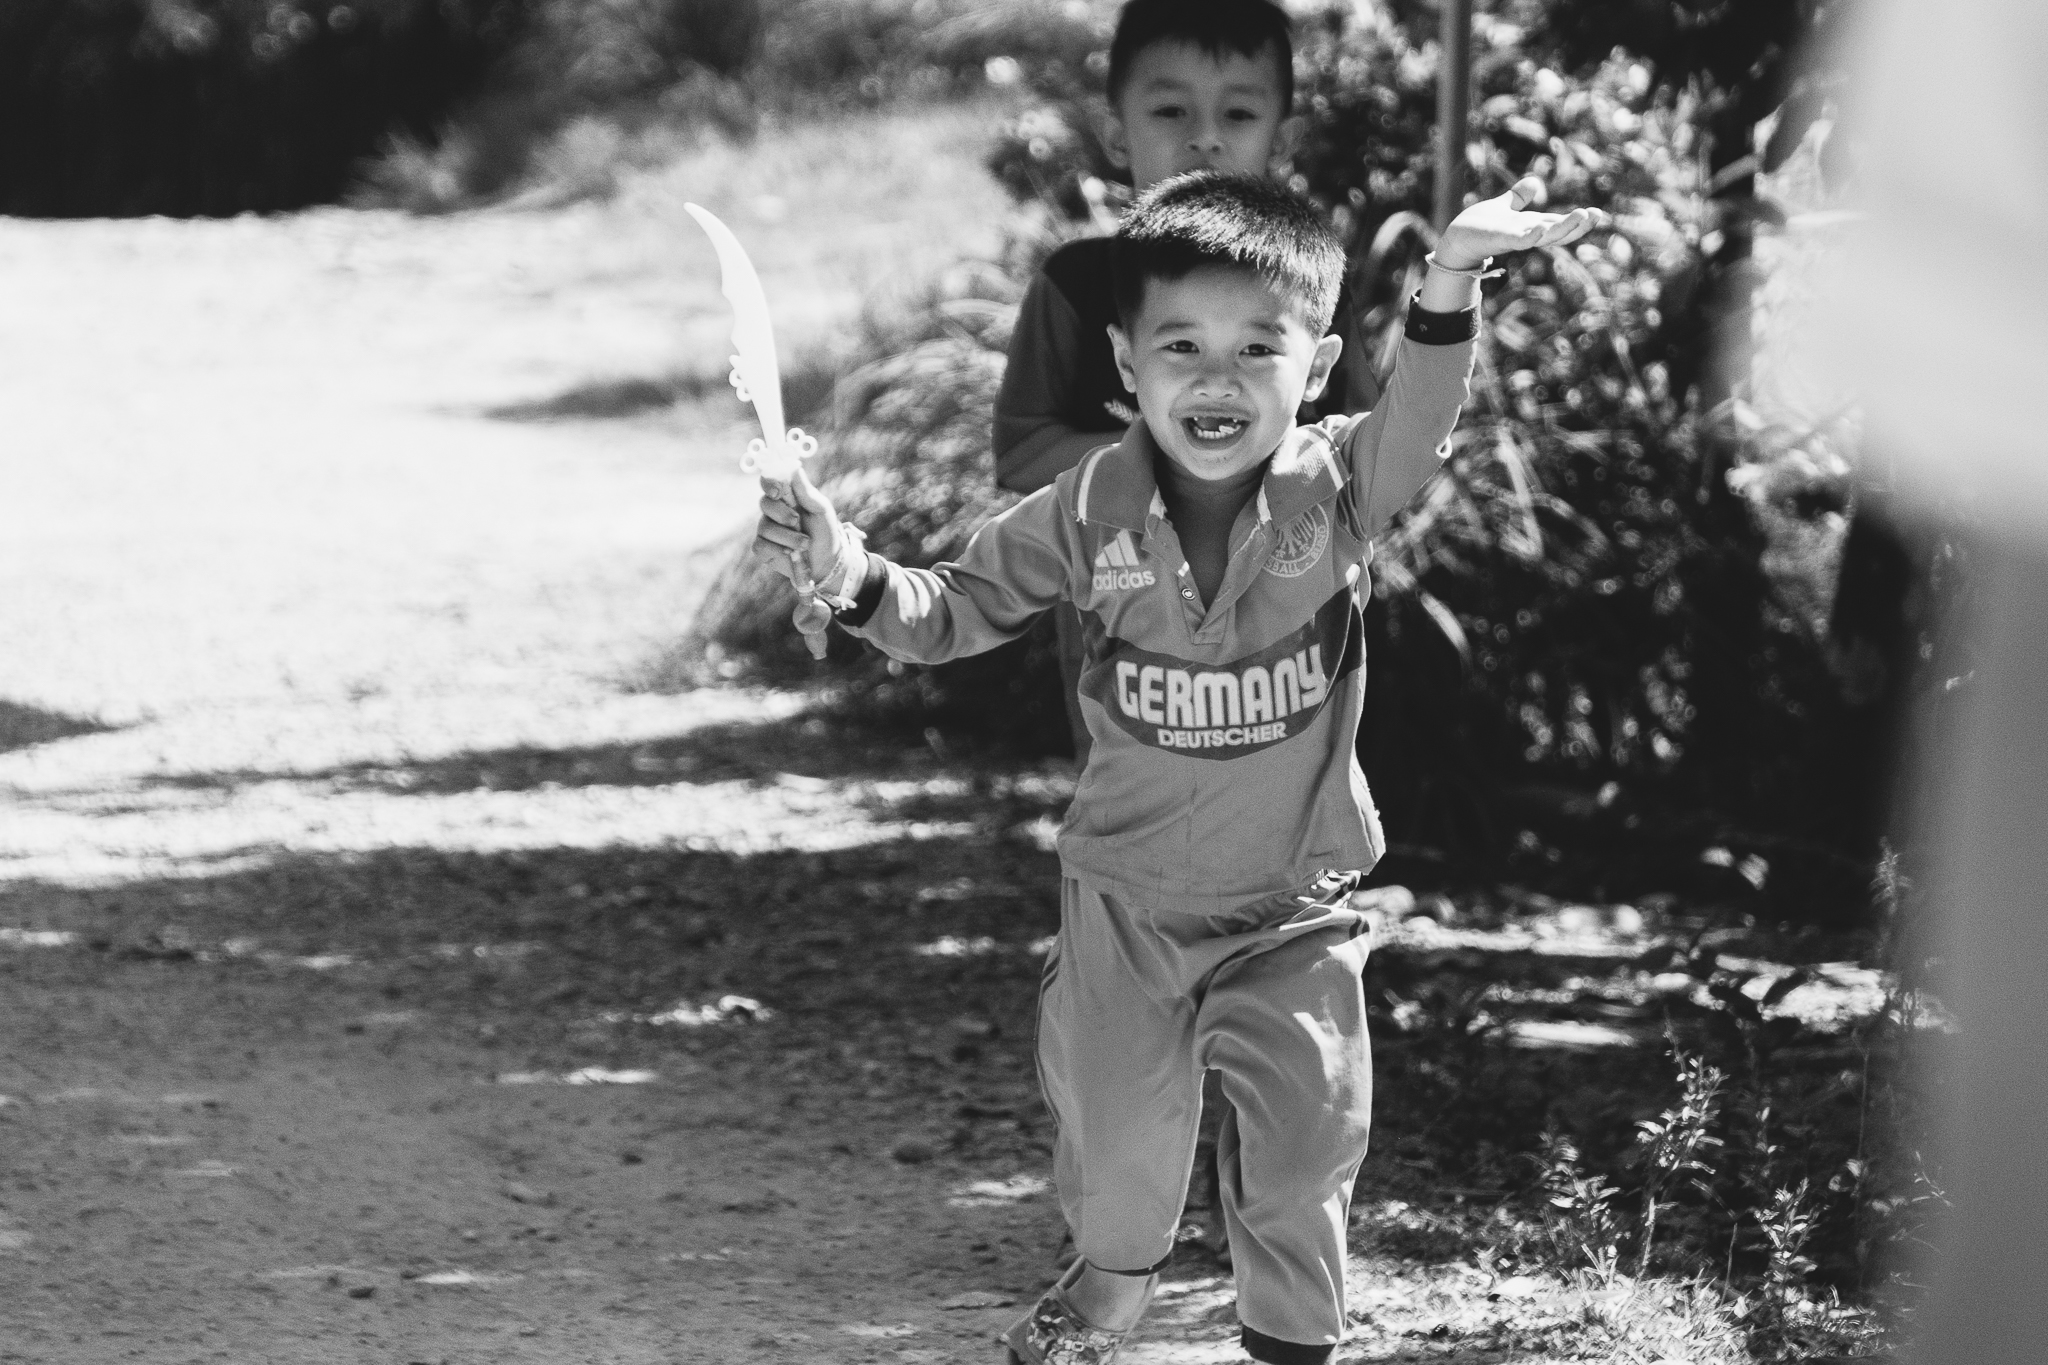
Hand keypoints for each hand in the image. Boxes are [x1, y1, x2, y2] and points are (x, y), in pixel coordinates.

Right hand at [753, 462, 844, 588]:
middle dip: (782, 514)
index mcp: (786, 497)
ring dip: (788, 537)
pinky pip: (760, 545)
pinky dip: (778, 550)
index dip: (768, 483)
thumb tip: (795, 468)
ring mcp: (766, 530)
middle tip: (797, 521)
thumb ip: (806, 492)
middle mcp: (773, 511)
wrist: (827, 561)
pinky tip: (790, 554)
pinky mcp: (763, 549)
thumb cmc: (824, 532)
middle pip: (764, 504)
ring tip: (805, 544)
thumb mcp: (820, 510)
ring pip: (765, 527)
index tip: (777, 492)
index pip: (769, 482)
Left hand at [1435, 175, 1607, 268]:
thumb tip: (1535, 181)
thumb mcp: (1504, 206)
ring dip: (1564, 228)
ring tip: (1581, 216)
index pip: (1560, 224)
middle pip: (1559, 232)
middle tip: (1597, 215)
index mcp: (1532, 226)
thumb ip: (1518, 197)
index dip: (1578, 220)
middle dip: (1578, 225)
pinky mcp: (1500, 240)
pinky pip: (1520, 241)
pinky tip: (1542, 228)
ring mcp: (1516, 238)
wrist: (1456, 240)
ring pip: (1545, 236)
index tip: (1597, 213)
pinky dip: (1532, 236)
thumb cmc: (1478, 226)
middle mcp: (1527, 234)